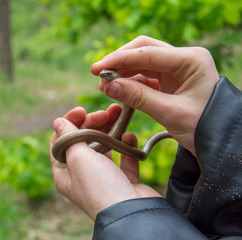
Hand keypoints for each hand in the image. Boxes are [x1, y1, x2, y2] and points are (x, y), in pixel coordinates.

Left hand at [49, 104, 160, 220]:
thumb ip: (69, 137)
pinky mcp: (124, 178)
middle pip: (84, 140)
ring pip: (105, 145)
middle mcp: (82, 174)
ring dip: (111, 128)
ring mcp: (104, 176)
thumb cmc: (100, 187)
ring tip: (118, 112)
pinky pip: (124, 156)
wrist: (133, 213)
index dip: (69, 123)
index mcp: (64, 172)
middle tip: (104, 113)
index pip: (60, 141)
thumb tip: (58, 121)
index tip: (82, 110)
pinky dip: (126, 144)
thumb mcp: (78, 159)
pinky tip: (129, 136)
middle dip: (93, 122)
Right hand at [90, 36, 219, 155]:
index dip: (119, 60)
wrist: (220, 142)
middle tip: (97, 73)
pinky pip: (145, 75)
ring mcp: (177, 69)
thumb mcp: (170, 113)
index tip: (97, 69)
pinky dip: (130, 81)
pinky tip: (117, 88)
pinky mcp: (170, 80)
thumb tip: (108, 86)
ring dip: (122, 71)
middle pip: (143, 50)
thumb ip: (138, 97)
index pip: (148, 52)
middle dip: (119, 60)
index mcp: (191, 60)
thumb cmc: (204, 128)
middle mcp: (184, 59)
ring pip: (142, 62)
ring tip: (104, 85)